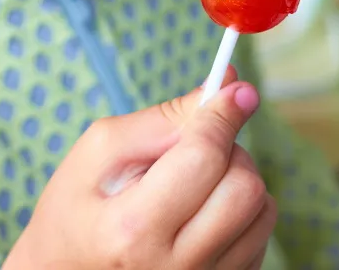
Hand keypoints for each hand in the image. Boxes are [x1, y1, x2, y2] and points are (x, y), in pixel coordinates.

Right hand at [3, 67, 275, 268]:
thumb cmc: (76, 211)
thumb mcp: (98, 152)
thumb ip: (164, 116)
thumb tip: (226, 86)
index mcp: (134, 229)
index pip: (204, 158)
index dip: (223, 115)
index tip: (236, 90)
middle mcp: (174, 267)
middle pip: (245, 187)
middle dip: (229, 151)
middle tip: (199, 147)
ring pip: (262, 211)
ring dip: (239, 181)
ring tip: (196, 184)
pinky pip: (261, 238)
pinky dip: (242, 214)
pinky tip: (204, 214)